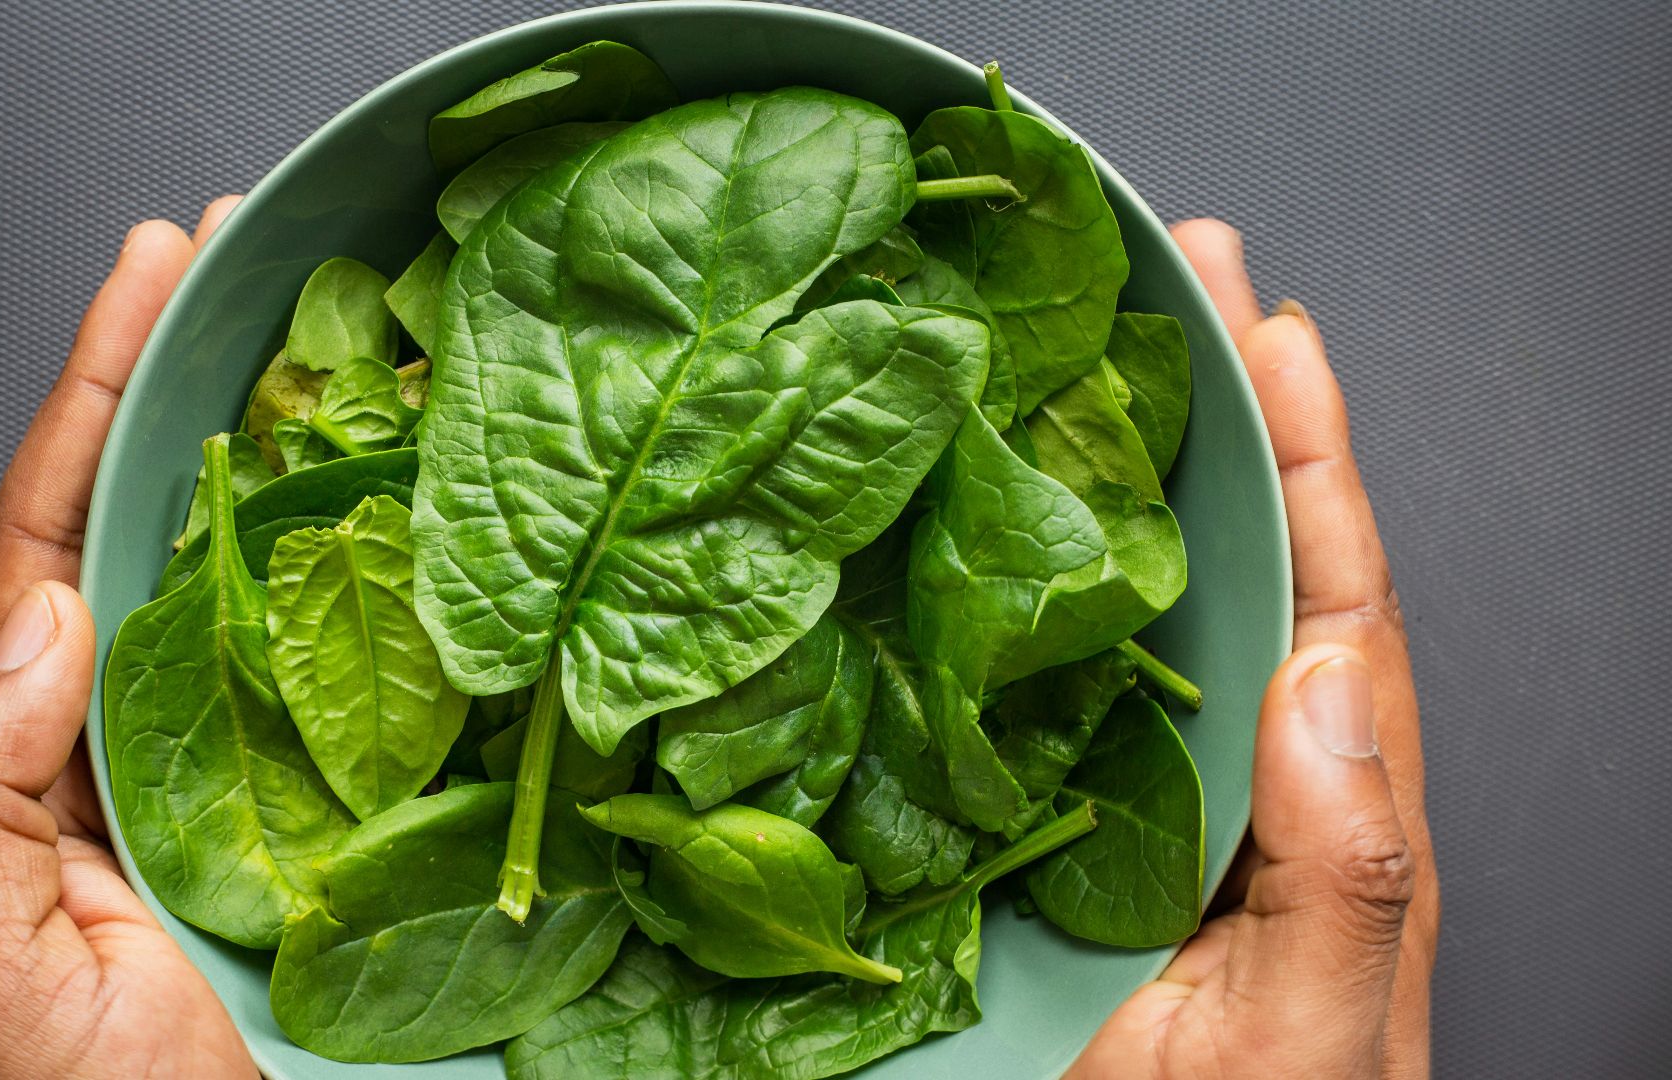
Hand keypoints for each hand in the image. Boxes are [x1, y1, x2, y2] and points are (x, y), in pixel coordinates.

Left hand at [0, 199, 259, 1077]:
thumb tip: (43, 621)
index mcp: (15, 764)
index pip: (41, 541)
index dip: (90, 394)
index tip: (152, 276)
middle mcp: (107, 746)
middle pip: (135, 525)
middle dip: (170, 384)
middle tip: (235, 261)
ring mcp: (207, 775)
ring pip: (230, 583)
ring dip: (262, 459)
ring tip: (311, 349)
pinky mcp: (299, 817)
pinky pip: (318, 672)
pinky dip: (343, 579)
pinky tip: (385, 521)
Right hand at [1067, 221, 1439, 1078]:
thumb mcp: (1304, 1036)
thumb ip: (1344, 872)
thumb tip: (1327, 687)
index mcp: (1324, 815)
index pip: (1333, 600)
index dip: (1307, 455)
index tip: (1270, 328)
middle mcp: (1247, 784)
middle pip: (1250, 565)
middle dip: (1228, 413)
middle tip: (1183, 275)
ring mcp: (1152, 802)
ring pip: (1155, 608)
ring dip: (1133, 475)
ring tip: (1095, 353)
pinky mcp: (1059, 832)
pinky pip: (1059, 686)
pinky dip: (1037, 586)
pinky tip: (991, 525)